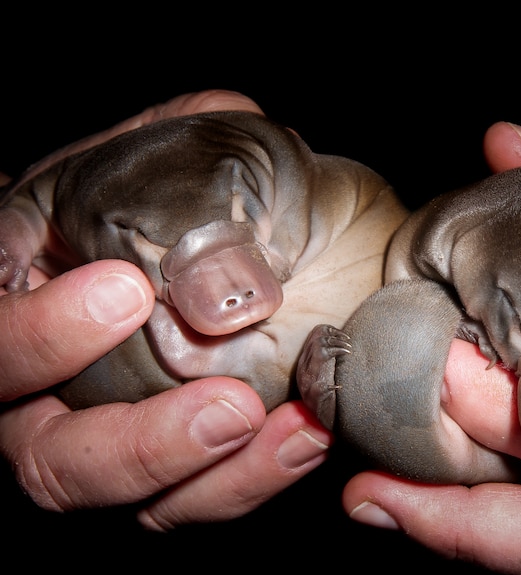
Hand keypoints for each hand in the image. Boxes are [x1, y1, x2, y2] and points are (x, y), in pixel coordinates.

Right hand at [0, 90, 331, 528]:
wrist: (224, 207)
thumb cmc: (185, 171)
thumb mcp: (187, 145)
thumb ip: (184, 186)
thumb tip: (220, 289)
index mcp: (17, 293)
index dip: (37, 334)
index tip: (127, 293)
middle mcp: (43, 385)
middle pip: (47, 459)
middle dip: (136, 445)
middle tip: (227, 407)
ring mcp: (105, 431)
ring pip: (129, 500)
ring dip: (212, 480)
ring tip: (294, 432)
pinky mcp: (173, 461)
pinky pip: (194, 497)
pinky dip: (252, 478)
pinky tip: (309, 435)